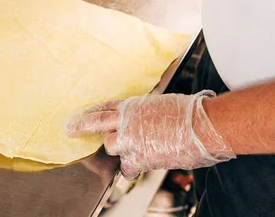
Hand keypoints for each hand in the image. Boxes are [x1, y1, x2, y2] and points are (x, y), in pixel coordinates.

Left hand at [66, 90, 235, 180]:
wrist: (204, 126)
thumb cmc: (189, 113)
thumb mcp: (160, 104)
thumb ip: (143, 113)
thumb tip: (141, 119)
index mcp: (132, 105)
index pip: (102, 108)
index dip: (87, 113)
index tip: (76, 117)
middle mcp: (127, 121)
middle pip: (96, 125)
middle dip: (83, 128)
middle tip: (70, 130)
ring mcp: (131, 140)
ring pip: (111, 147)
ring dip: (120, 149)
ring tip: (132, 148)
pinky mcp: (140, 157)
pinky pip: (127, 167)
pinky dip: (131, 169)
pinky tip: (136, 166)